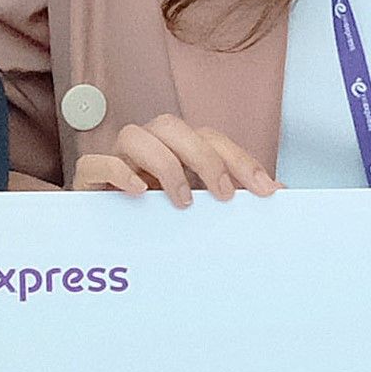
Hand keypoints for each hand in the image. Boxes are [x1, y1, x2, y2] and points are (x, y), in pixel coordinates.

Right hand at [74, 117, 274, 201]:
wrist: (102, 245)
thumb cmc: (155, 221)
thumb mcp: (202, 211)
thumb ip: (234, 198)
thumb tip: (282, 194)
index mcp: (175, 151)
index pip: (210, 138)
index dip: (240, 159)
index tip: (266, 190)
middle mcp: (146, 148)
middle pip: (172, 126)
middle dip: (204, 157)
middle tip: (224, 195)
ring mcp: (116, 160)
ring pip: (133, 134)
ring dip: (164, 163)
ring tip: (183, 201)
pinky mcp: (88, 179)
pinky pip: (96, 162)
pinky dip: (118, 172)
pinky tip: (140, 192)